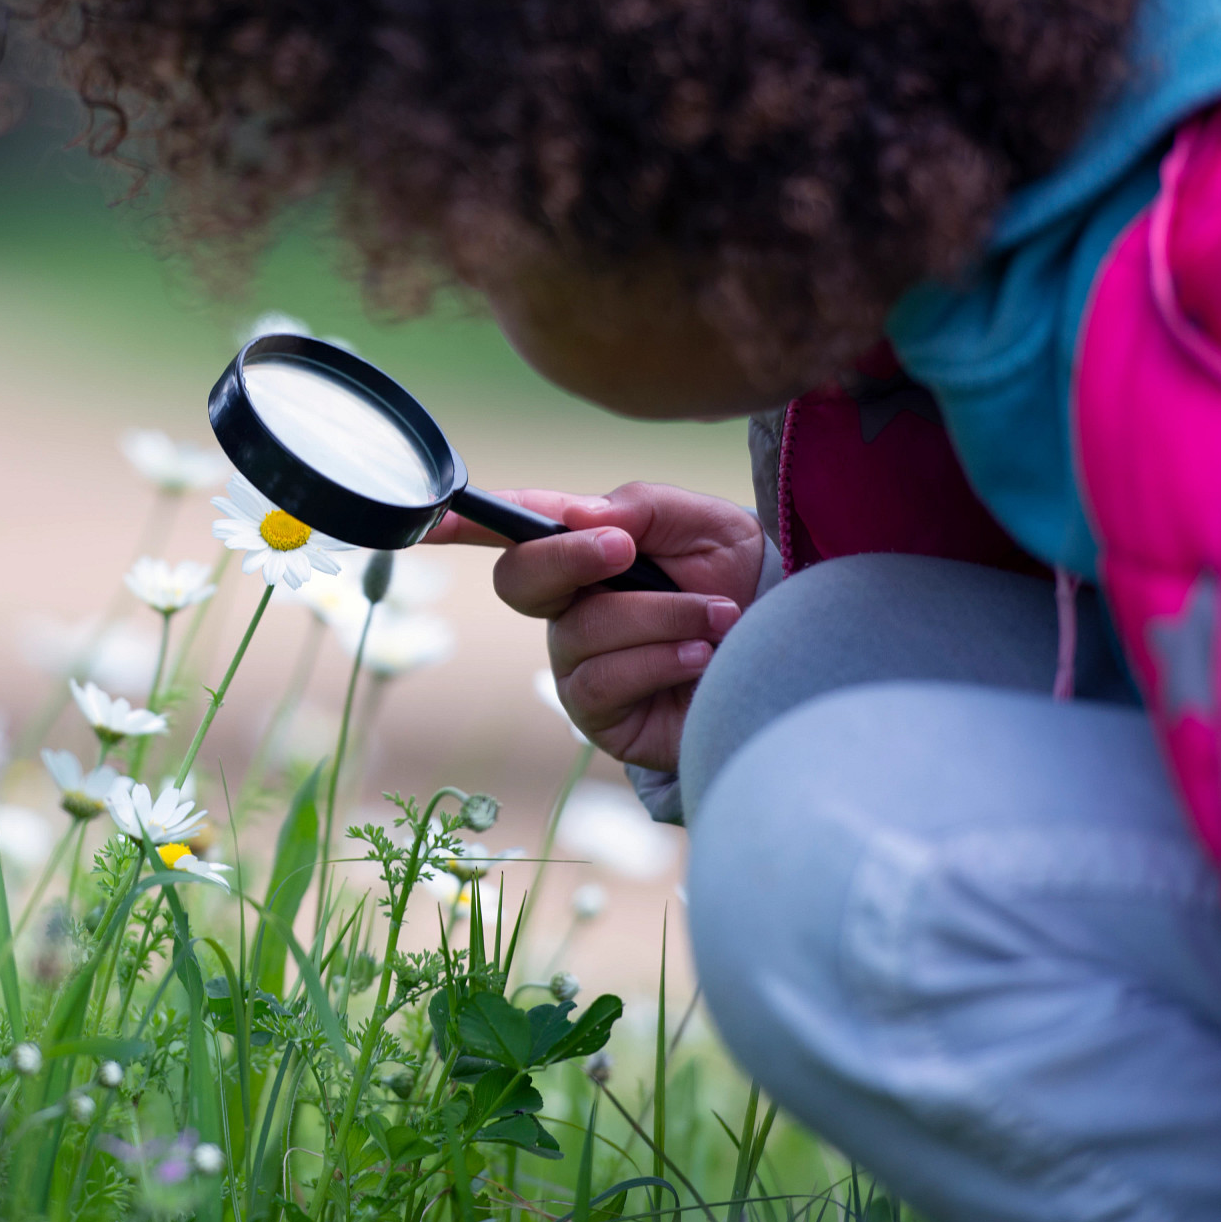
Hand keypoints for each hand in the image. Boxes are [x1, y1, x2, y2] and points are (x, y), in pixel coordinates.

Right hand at [423, 483, 765, 769]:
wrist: (789, 651)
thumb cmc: (738, 581)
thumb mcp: (704, 522)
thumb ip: (640, 505)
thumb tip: (577, 515)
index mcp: (584, 552)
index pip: (514, 532)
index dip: (464, 524)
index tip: (431, 517)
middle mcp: (569, 607)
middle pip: (519, 579)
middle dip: (569, 559)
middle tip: (626, 550)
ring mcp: (579, 662)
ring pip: (580, 629)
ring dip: (658, 616)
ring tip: (716, 618)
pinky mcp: (600, 715)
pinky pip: (601, 681)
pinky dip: (658, 660)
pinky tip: (700, 659)